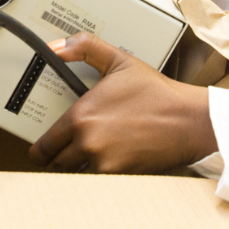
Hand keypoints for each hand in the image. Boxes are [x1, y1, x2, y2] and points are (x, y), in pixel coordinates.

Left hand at [29, 33, 217, 172]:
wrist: (189, 120)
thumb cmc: (157, 92)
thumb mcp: (119, 60)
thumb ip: (85, 48)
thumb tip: (56, 46)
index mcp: (82, 116)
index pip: (44, 145)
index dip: (40, 149)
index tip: (41, 150)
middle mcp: (88, 143)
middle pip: (57, 163)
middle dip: (59, 158)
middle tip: (65, 151)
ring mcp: (104, 163)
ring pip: (76, 175)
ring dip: (78, 168)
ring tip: (86, 156)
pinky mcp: (121, 177)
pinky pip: (97, 182)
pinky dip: (98, 176)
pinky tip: (106, 164)